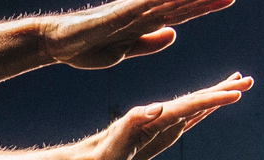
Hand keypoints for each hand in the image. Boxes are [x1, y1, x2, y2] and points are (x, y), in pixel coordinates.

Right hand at [43, 0, 236, 69]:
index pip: (182, 12)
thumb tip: (174, 32)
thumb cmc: (85, 46)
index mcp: (145, 23)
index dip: (206, 5)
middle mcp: (142, 12)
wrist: (57, 42)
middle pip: (182, 1)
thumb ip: (149, 41)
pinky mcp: (119, 15)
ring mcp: (131, 11)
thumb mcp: (124, 50)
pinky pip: (146, 5)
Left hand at [87, 74, 252, 159]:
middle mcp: (167, 113)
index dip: (214, 98)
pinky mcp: (167, 132)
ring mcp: (168, 122)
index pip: (192, 103)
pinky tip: (214, 104)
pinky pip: (191, 118)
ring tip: (240, 84)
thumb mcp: (121, 136)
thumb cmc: (109, 148)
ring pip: (199, 104)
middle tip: (249, 80)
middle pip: (200, 98)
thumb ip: (138, 119)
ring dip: (219, 94)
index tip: (235, 93)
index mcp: (160, 113)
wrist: (99, 157)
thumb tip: (158, 106)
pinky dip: (205, 109)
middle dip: (224, 90)